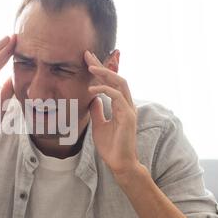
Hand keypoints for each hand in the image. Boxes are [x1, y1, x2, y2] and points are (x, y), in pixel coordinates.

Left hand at [84, 50, 139, 177]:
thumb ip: (97, 111)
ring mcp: (129, 109)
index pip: (112, 82)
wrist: (119, 163)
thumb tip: (93, 98)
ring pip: (119, 83)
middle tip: (87, 54)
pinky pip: (116, 97)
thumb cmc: (111, 146)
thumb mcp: (98, 124)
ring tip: (90, 67)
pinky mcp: (128, 116)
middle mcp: (127, 104)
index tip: (88, 60)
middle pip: (117, 77)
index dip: (101, 70)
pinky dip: (104, 90)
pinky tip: (92, 90)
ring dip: (104, 73)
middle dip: (102, 65)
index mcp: (121, 105)